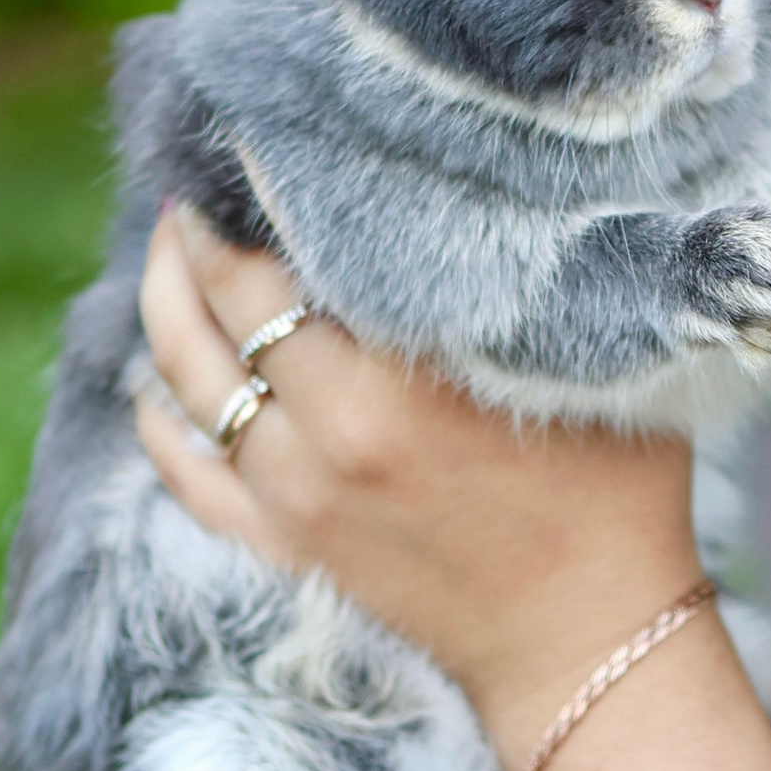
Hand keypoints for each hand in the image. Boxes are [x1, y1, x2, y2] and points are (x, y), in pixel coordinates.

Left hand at [134, 205, 701, 763]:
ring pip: (186, 380)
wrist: (589, 642)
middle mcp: (325, 435)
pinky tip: (155, 377)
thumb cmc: (615, 488)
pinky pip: (186, 473)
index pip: (283, 254)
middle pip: (220, 304)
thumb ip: (527, 280)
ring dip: (166, 303)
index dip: (256, 184)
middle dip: (199, 230)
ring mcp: (293, 497)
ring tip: (174, 245)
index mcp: (393, 384)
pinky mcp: (284, 548)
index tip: (255, 128)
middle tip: (203, 176)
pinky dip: (158, 417)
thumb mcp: (585, 362)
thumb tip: (492, 176)